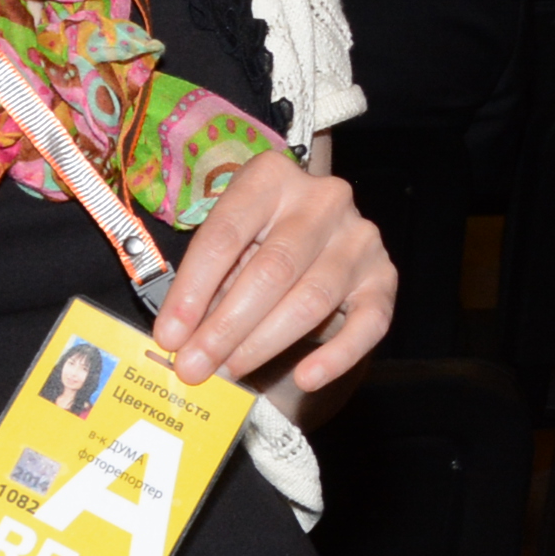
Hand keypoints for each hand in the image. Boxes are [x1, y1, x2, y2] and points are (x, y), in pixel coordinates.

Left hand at [152, 146, 395, 391]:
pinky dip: (336, 356)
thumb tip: (180, 340)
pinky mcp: (385, 277)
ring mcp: (360, 238)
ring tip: (230, 372)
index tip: (169, 335)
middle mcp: (323, 200)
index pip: (225, 234)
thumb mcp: (227, 250)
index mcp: (272, 178)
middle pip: (271, 269)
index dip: (192, 289)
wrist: (316, 247)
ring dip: (264, 343)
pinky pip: (367, 323)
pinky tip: (306, 377)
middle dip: (226, 325)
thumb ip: (207, 287)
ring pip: (312, 298)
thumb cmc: (257, 249)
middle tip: (195, 366)